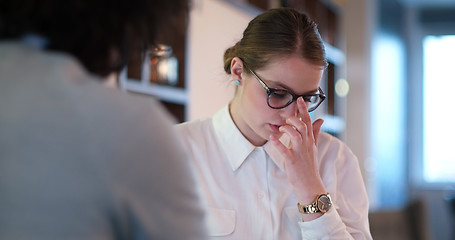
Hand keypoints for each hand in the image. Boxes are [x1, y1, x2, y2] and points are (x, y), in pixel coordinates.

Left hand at [269, 97, 325, 215]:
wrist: (310, 184)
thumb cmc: (309, 165)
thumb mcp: (313, 147)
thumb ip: (315, 133)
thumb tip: (320, 120)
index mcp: (310, 140)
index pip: (308, 121)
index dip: (303, 109)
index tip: (299, 99)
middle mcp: (306, 144)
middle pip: (302, 126)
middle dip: (294, 118)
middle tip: (287, 117)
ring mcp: (299, 152)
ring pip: (295, 135)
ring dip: (287, 129)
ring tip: (280, 128)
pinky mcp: (292, 161)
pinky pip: (284, 150)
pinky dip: (277, 143)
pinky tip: (271, 138)